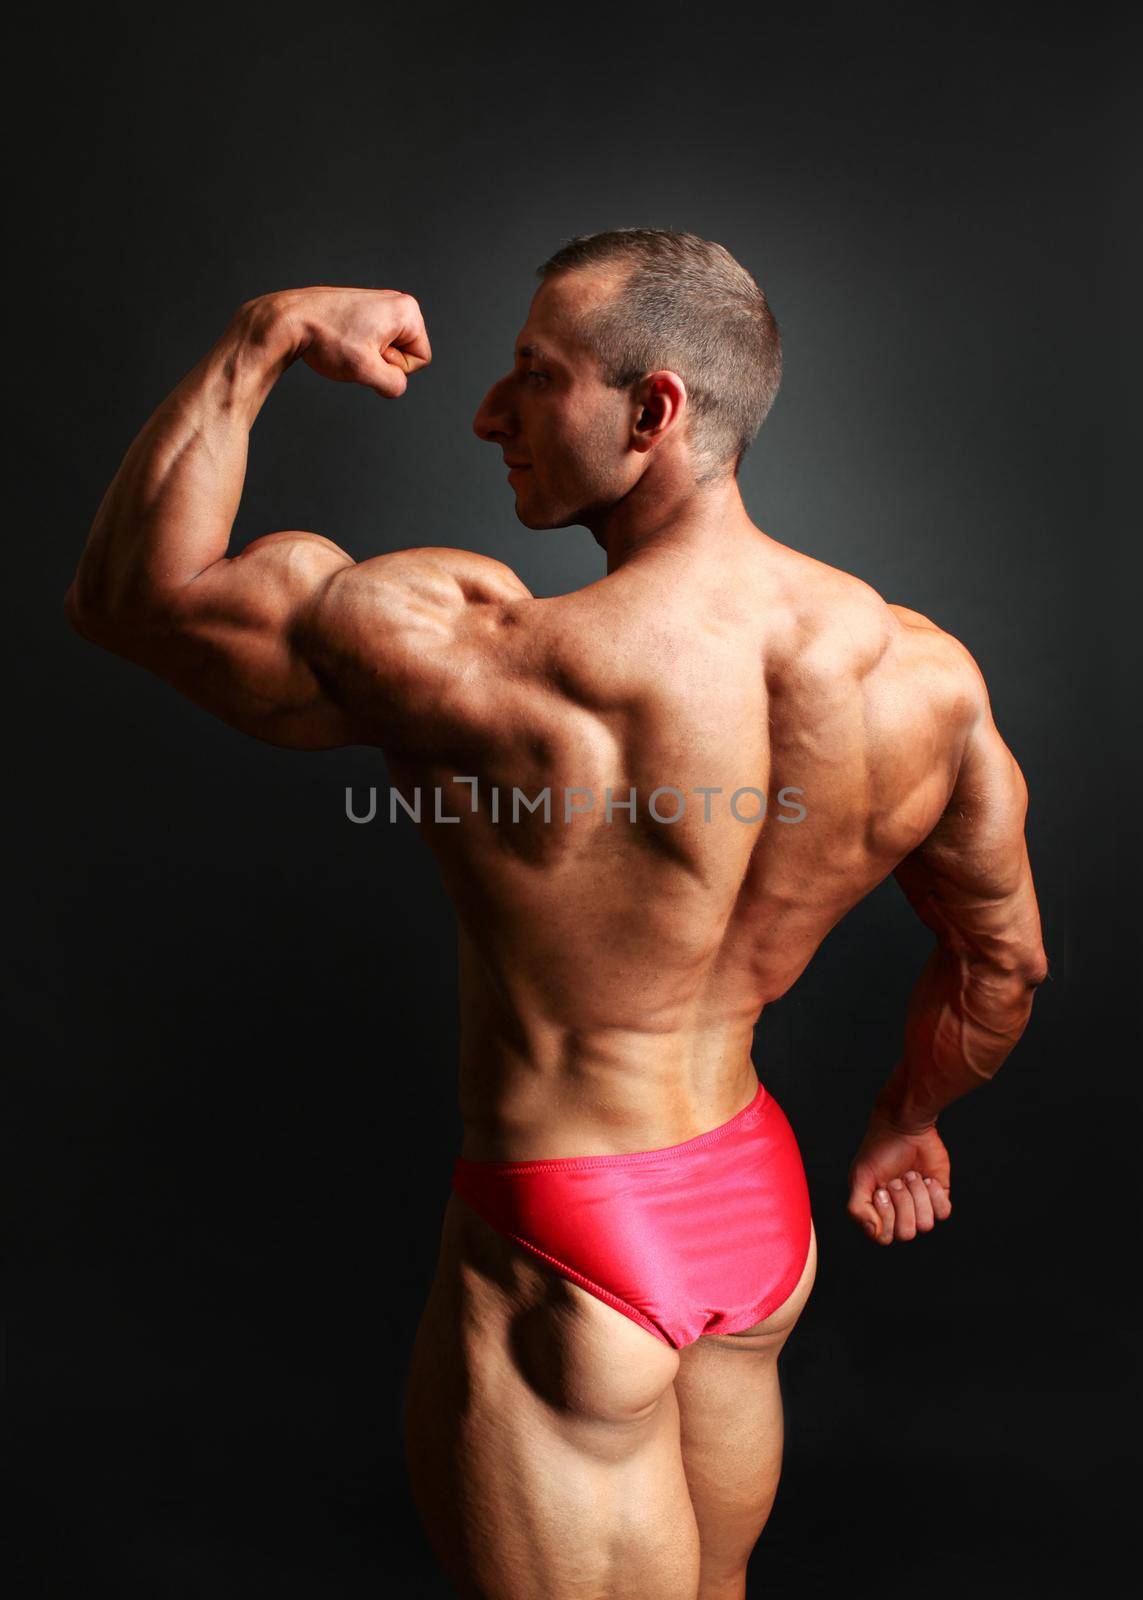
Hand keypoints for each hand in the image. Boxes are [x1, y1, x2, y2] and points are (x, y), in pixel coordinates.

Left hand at [266, 286, 431, 397]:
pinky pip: (372, 339)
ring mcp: (378, 302)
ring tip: (345, 346)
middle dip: (382, 361)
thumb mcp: (366, 371)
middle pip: (406, 352)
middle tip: (355, 352)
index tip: (370, 357)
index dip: (396, 368)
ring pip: (388, 348)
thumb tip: (396, 385)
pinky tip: (338, 342)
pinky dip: (357, 347)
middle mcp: (396, 301)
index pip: (421, 359)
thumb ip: (394, 385)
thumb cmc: (326, 339)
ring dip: (368, 356)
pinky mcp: (362, 308)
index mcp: (407, 310)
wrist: (289, 320)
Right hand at [846, 1113, 951, 1244]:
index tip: (881, 1191)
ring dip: (918, 1195)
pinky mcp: (938, 1197)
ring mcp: (919, 1206)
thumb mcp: (860, 1177)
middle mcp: (898, 1212)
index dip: (885, 1216)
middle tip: (898, 1180)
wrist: (905, 1128)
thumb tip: (874, 1232)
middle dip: (903, 1203)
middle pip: (906, 1233)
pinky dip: (935, 1194)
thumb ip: (857, 1208)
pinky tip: (928, 1179)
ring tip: (911, 1175)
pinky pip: (943, 1213)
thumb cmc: (879, 1150)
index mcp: (877, 1211)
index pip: (884, 1237)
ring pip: (925, 1225)